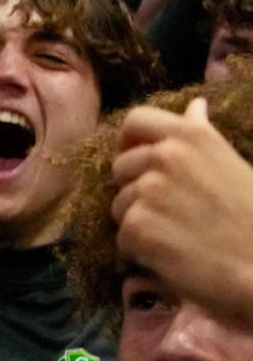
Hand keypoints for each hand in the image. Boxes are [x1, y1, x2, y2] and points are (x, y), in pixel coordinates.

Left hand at [111, 97, 252, 321]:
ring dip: (139, 222)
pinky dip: (141, 250)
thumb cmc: (252, 217)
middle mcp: (166, 156)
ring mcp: (149, 190)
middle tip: (171, 212)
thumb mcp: (232, 163)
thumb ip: (202, 135)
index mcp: (190, 136)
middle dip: (136, 189)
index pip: (136, 120)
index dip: (132, 141)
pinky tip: (173, 255)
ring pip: (120, 204)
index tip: (141, 160)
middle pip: (121, 167)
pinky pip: (123, 237)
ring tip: (178, 235)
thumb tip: (194, 105)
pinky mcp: (138, 225)